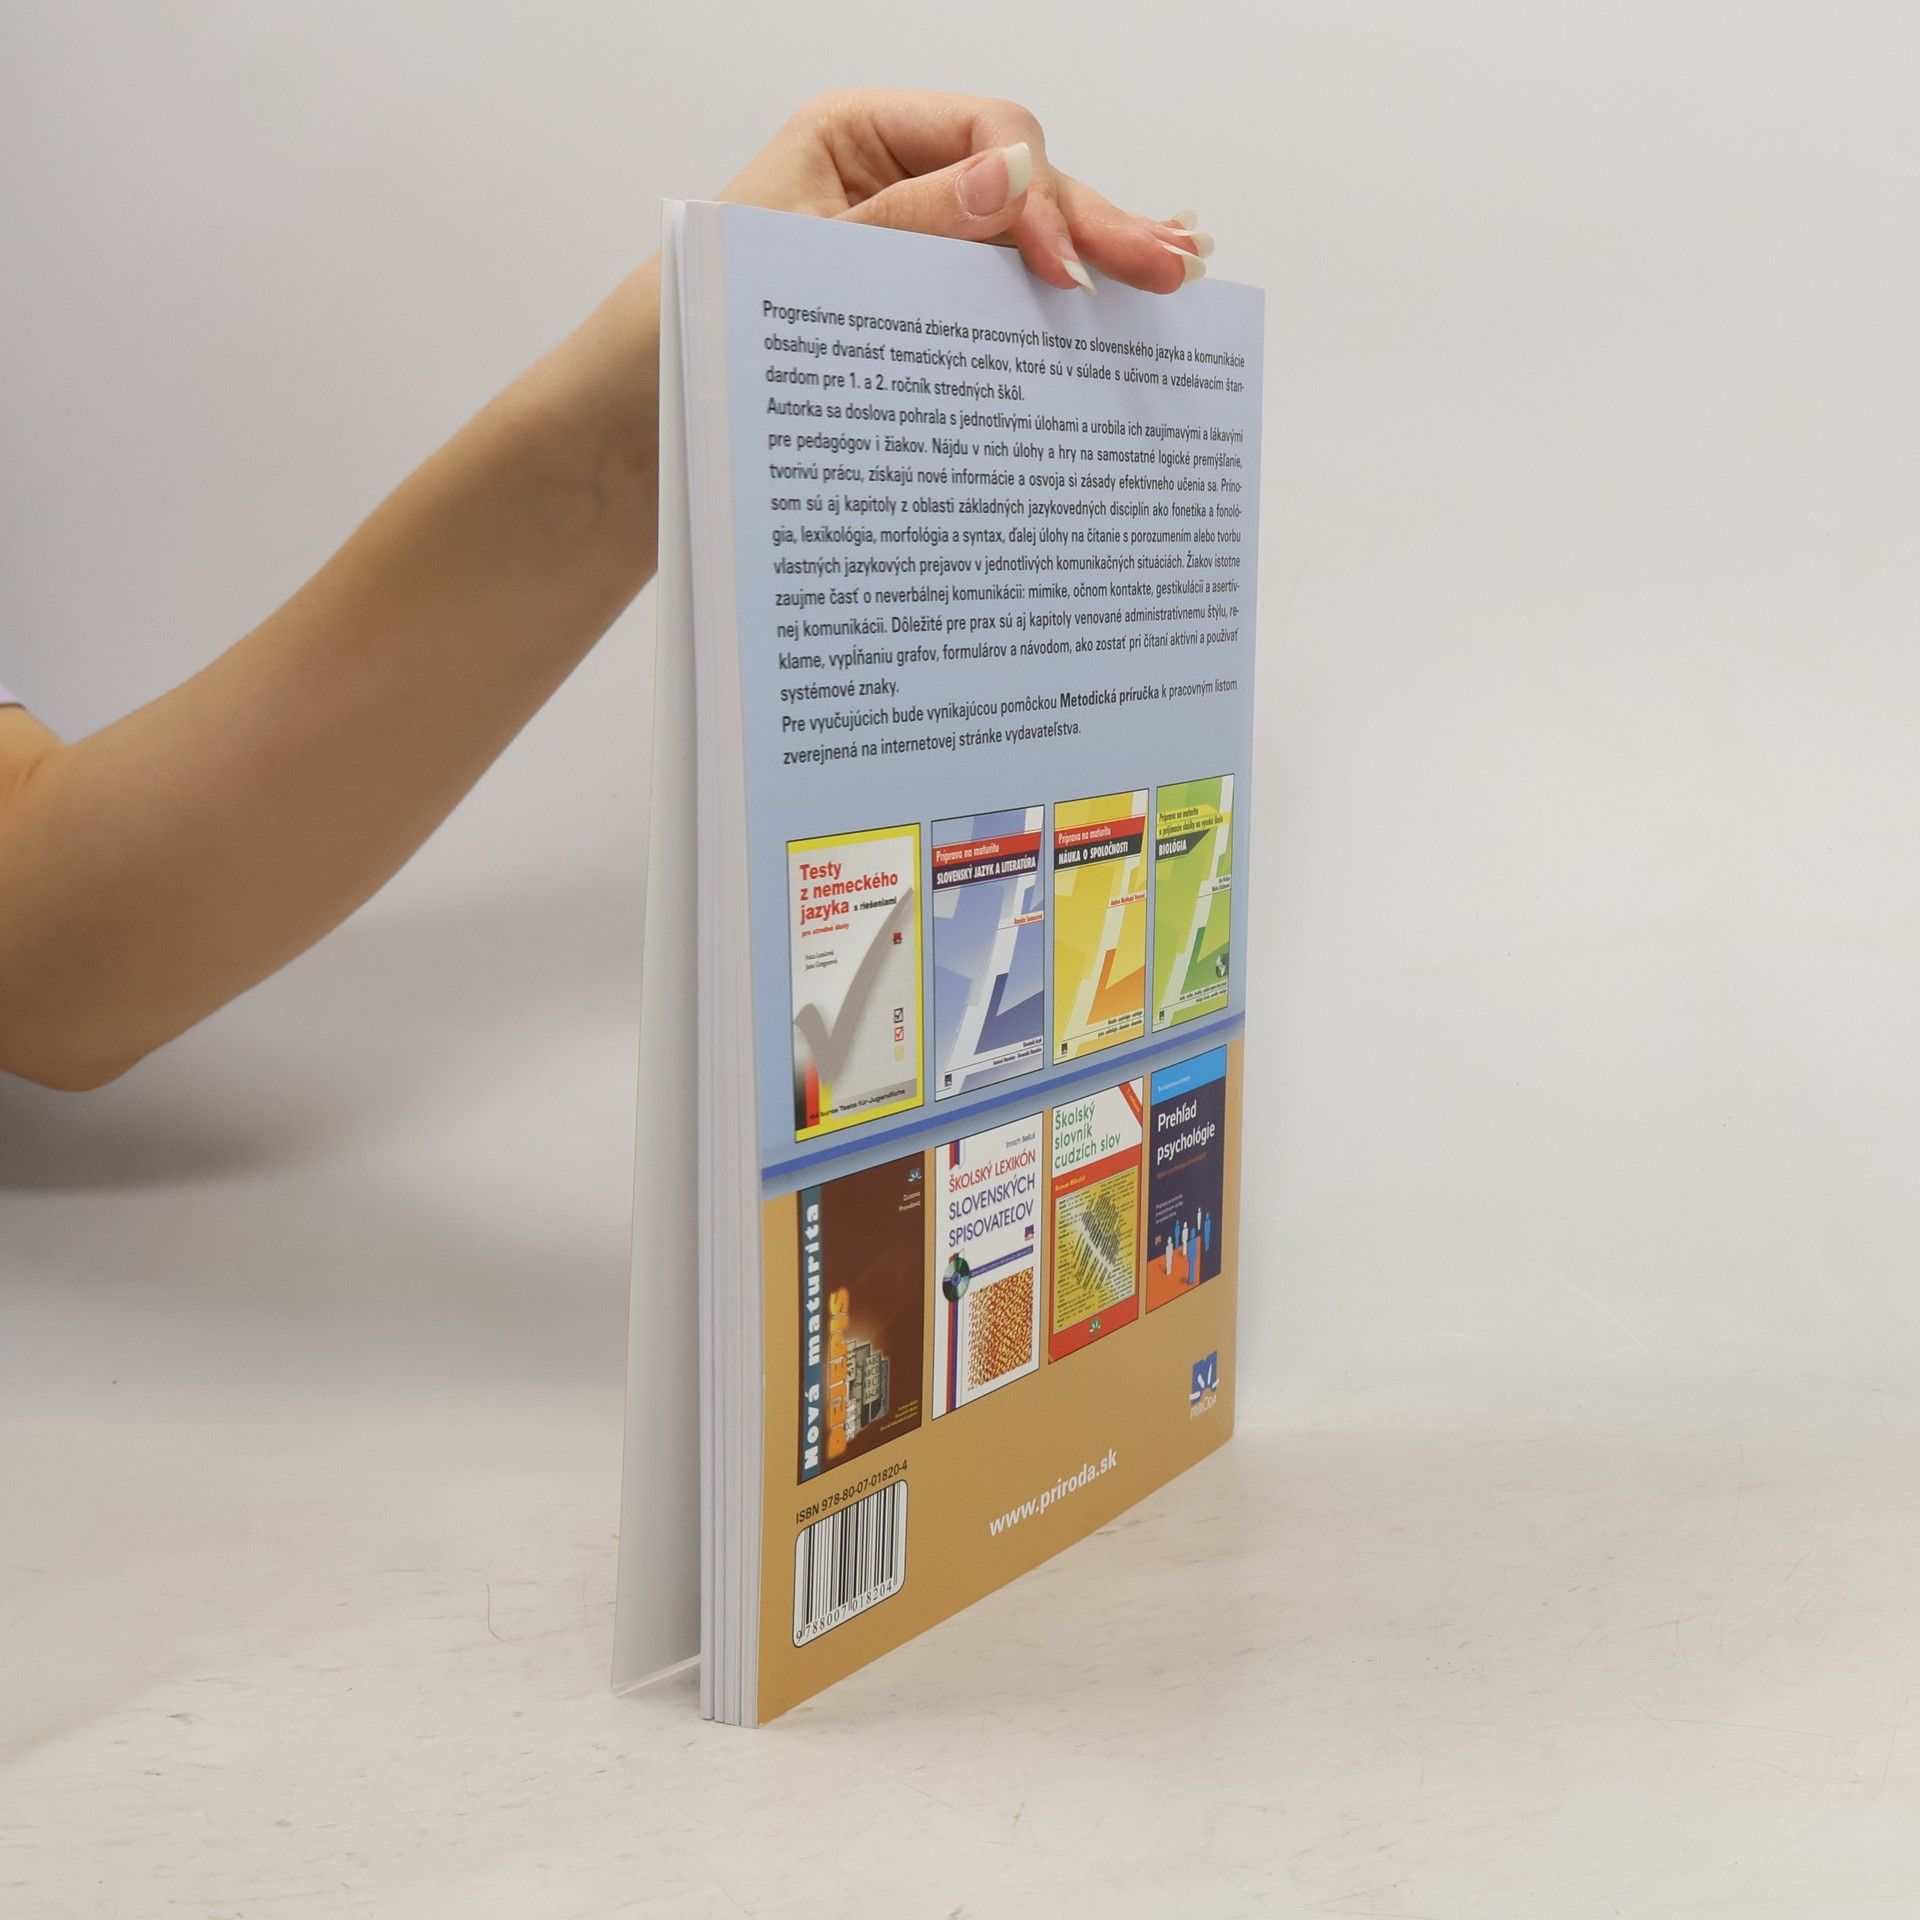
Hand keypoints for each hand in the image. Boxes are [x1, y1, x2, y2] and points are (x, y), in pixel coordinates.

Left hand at [719, 90, 1210, 294]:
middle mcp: (895, 171)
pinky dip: (1061, 285)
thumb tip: (1012, 180)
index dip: (1036, 198)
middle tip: (1170, 266)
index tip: (1066, 275)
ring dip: (1100, 251)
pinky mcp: (922, 291)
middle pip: (1021, 179)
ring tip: (1178, 273)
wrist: (649, 405)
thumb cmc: (701, 324)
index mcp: (855, 134)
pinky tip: (1122, 288)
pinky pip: (1000, 280)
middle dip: (1096, 223)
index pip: (985, 136)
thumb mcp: (802, 266)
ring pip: (1024, 231)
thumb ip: (909, 227)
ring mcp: (915, 231)